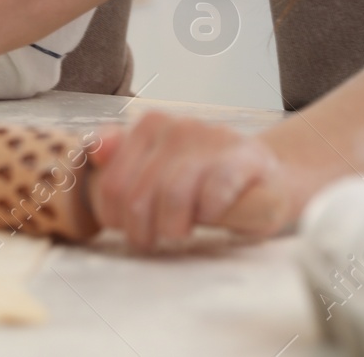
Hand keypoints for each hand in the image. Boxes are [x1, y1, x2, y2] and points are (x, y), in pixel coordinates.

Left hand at [88, 112, 285, 250]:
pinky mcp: (245, 159)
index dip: (117, 218)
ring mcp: (212, 139)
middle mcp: (177, 126)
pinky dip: (210, 213)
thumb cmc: (205, 178)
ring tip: (182, 232)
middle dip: (143, 229)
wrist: (268, 175)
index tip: (130, 228)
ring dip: (174, 226)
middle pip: (137, 196)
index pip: (111, 184)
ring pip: (172, 196)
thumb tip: (96, 150)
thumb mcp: (158, 166)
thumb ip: (121, 158)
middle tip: (156, 239)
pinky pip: (214, 192)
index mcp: (150, 125)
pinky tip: (213, 216)